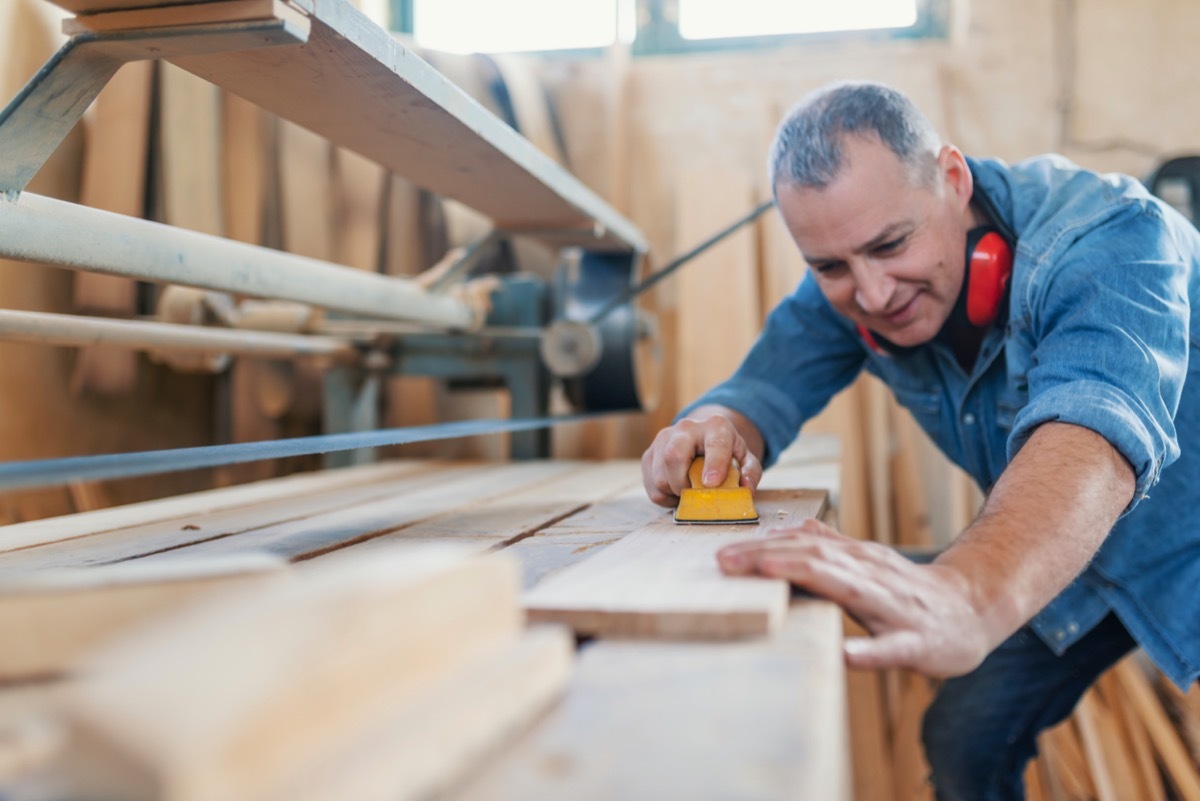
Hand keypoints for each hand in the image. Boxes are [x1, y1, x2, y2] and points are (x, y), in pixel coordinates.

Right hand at [641, 411, 762, 507]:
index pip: (715, 444)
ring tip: (688, 492)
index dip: (713, 465)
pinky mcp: (649, 453)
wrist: (703, 438)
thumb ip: (750, 472)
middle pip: (673, 456)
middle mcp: (686, 428)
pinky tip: (676, 491)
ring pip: (659, 475)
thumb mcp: (745, 459)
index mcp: (716, 426)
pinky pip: (650, 484)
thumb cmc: (726, 452)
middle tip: (695, 494)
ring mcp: (664, 438)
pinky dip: (663, 496)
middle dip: (683, 484)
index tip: (711, 484)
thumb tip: (745, 488)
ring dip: (674, 493)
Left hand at [717, 519, 991, 676]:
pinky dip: (868, 651)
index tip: (721, 553)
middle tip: (724, 562)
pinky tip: (845, 656)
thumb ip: (830, 545)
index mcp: (856, 560)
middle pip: (814, 560)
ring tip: (765, 575)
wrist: (973, 610)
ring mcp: (894, 608)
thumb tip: (786, 528)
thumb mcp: (867, 561)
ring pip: (847, 588)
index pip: (802, 547)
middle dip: (767, 558)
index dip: (761, 548)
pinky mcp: (917, 643)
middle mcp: (871, 575)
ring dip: (805, 578)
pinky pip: (891, 648)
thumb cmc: (909, 591)